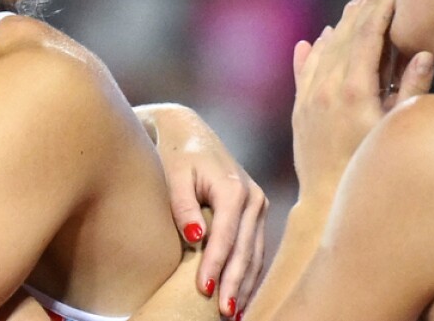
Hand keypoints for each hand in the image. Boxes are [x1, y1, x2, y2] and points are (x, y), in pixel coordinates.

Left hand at [140, 103, 266, 316]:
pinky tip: (240, 294)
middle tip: (223, 312)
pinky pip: (255, 248)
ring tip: (232, 312)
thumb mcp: (174, 175)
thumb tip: (196, 238)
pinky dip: (249, 272)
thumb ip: (183, 207)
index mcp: (233, 188)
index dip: (215, 265)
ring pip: (255, 253)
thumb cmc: (177, 154)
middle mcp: (253, 198)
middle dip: (234, 283)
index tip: (203, 290)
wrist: (190, 132)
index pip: (226, 236)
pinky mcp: (256, 212)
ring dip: (245, 283)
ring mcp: (258, 205)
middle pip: (245, 249)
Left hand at [290, 0, 433, 209]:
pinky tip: (319, 37)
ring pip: (324, 49)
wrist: (326, 201)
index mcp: (354, 88)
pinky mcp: (299, 110)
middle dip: (363, 7)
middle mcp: (326, 87)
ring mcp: (308, 97)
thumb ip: (413, 92)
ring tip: (355, 3)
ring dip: (341, 24)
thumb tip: (424, 55)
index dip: (381, 6)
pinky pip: (305, 69)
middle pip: (346, 35)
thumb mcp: (397, 129)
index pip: (369, 35)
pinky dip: (314, 50)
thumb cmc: (370, 168)